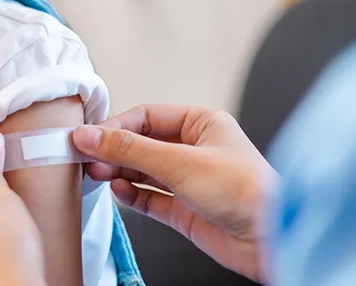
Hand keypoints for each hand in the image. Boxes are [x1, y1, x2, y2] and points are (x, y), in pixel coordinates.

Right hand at [72, 105, 278, 280]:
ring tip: (95, 172)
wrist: (271, 238)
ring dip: (118, 170)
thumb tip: (90, 135)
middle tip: (84, 156)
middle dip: (113, 149)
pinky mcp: (186, 210)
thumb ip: (130, 149)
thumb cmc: (244, 189)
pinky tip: (117, 189)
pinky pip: (150, 197)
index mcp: (202, 123)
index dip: (116, 126)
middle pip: (143, 142)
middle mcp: (195, 148)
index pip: (148, 116)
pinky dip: (131, 194)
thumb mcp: (180, 162)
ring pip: (143, 170)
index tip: (87, 136)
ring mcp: (190, 180)